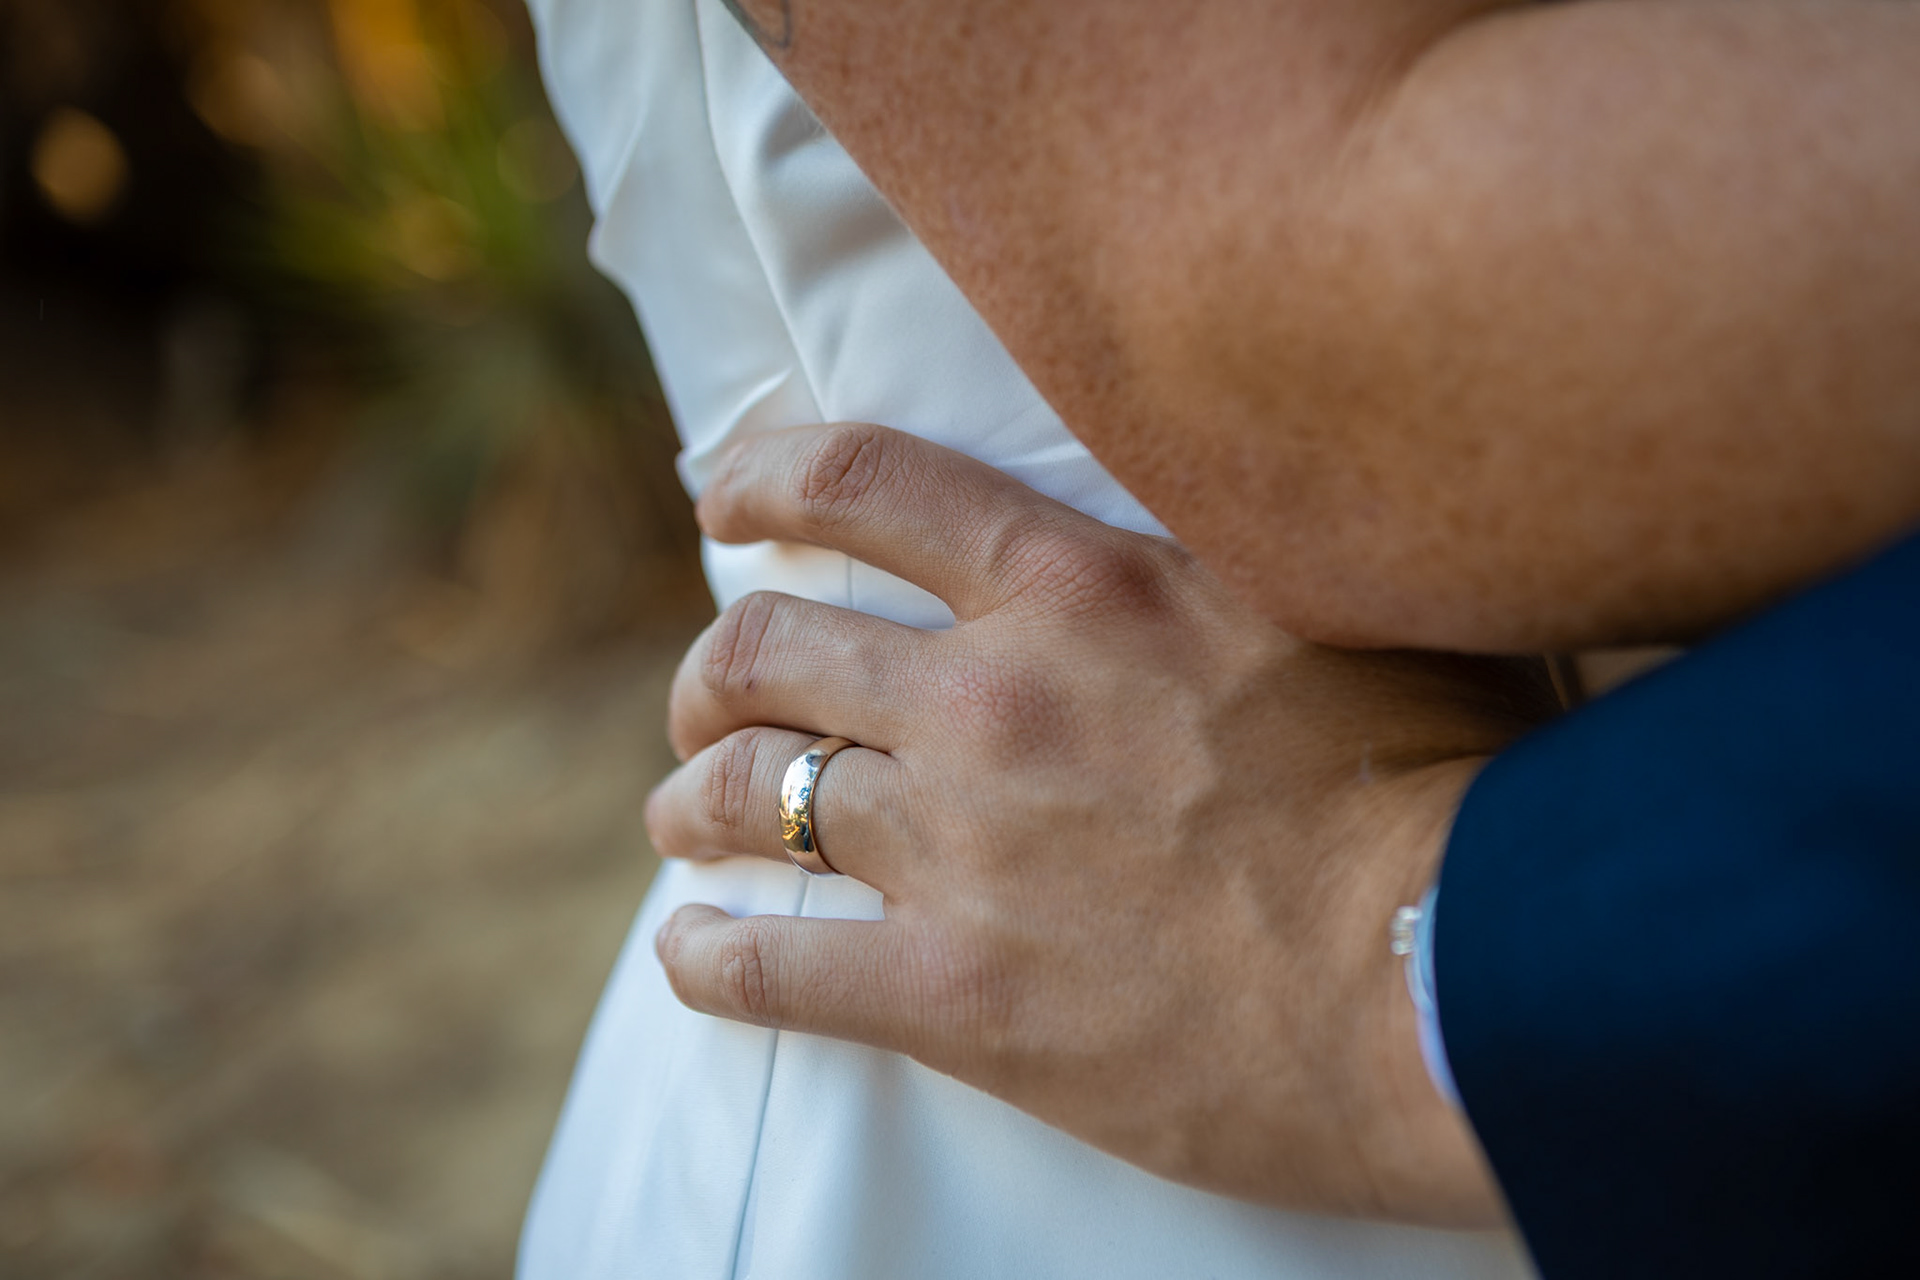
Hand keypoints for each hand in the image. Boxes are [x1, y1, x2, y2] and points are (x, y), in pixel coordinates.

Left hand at [645, 423, 1556, 1223]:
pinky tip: (693, 957)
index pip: (863, 485)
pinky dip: (710, 961)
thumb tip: (1243, 488)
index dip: (765, 480)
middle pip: (766, 647)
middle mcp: (992, 698)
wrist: (1456, 979)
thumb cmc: (1444, 784)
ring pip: (748, 794)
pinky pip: (773, 971)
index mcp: (1082, 587)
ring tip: (684, 816)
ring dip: (693, 801)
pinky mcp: (958, 996)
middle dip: (709, 670)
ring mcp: (962, 849)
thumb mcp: (1350, 600)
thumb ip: (1249, 541)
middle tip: (706, 700)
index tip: (726, 498)